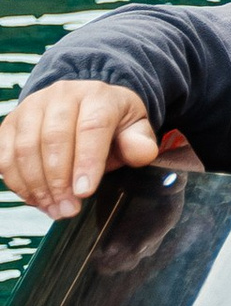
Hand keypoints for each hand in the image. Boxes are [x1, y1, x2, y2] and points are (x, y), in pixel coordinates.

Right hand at [0, 81, 161, 216]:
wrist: (82, 104)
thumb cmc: (110, 122)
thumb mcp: (134, 128)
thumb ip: (139, 142)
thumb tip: (142, 153)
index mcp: (97, 95)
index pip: (91, 127)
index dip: (87, 162)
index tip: (85, 193)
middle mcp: (61, 95)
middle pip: (53, 139)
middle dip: (59, 181)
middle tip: (69, 209)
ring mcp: (31, 108)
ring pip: (25, 148)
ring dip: (37, 186)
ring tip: (55, 209)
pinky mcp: (10, 124)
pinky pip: (5, 156)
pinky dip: (17, 182)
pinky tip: (36, 199)